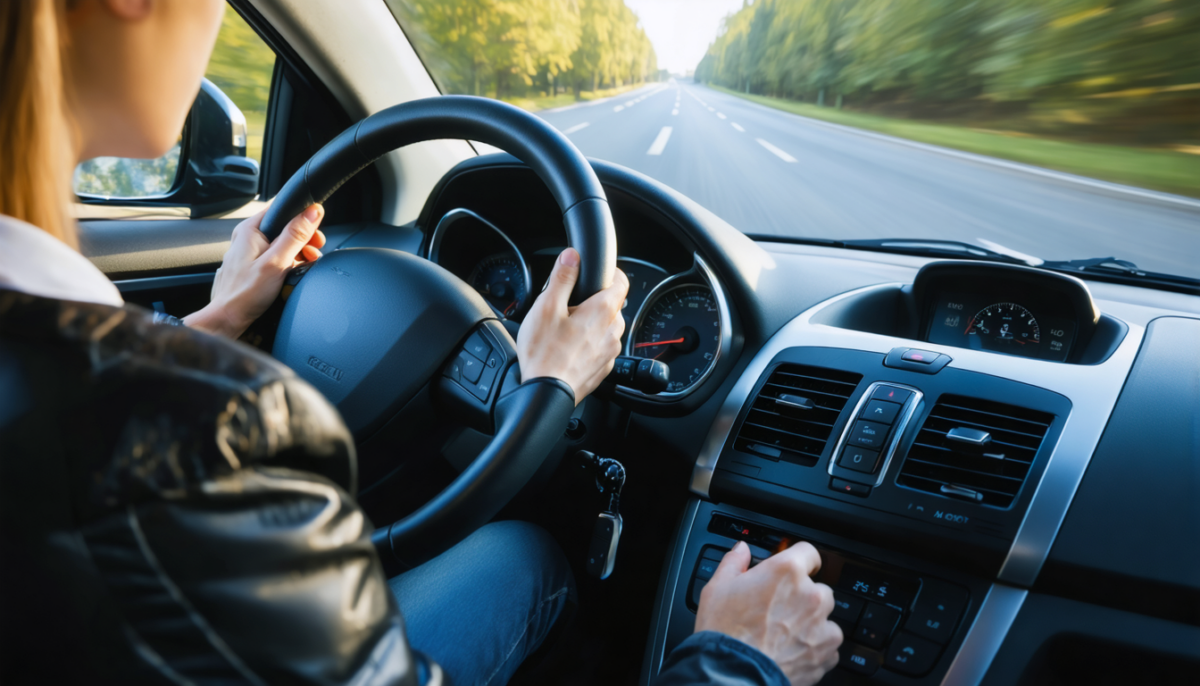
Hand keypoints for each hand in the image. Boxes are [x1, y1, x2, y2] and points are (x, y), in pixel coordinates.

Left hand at [185, 203, 325, 338]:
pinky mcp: (253, 264)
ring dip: (298, 252)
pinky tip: (293, 272)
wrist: (229, 319)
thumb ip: (295, 236)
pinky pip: (275, 255)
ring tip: (306, 264)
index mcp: (250, 229)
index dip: (303, 216)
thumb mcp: (276, 262)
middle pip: (284, 226)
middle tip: (314, 250)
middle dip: (304, 238)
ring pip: (281, 242)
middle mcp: (248, 237)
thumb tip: (311, 213)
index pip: (282, 209)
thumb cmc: (245, 294)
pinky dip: (288, 261)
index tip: (316, 229)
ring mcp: (250, 251)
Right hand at [517, 248, 628, 402]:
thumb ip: (562, 278)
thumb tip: (572, 256)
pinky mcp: (603, 368)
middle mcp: (613, 331)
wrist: (546, 394)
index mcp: (602, 311)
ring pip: (607, 327)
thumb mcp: (546, 307)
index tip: (600, 273)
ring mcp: (610, 351)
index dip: (612, 273)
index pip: (622, 282)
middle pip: (612, 305)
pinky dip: (590, 344)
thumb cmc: (545, 354)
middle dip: (594, 301)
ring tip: (565, 330)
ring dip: (592, 324)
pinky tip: (569, 349)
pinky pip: (601, 347)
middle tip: (568, 306)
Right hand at [695, 541, 841, 685]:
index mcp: (786, 572)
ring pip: (826, 618)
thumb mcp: (717, 588)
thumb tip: (741, 550)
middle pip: (818, 588)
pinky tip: (792, 651)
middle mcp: (810, 595)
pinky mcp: (826, 653)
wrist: (732, 674)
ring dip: (812, 623)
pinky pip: (829, 646)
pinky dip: (815, 648)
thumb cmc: (724, 632)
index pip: (808, 552)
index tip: (794, 570)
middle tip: (778, 610)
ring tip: (784, 635)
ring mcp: (821, 626)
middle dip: (803, 597)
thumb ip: (734, 563)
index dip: (800, 560)